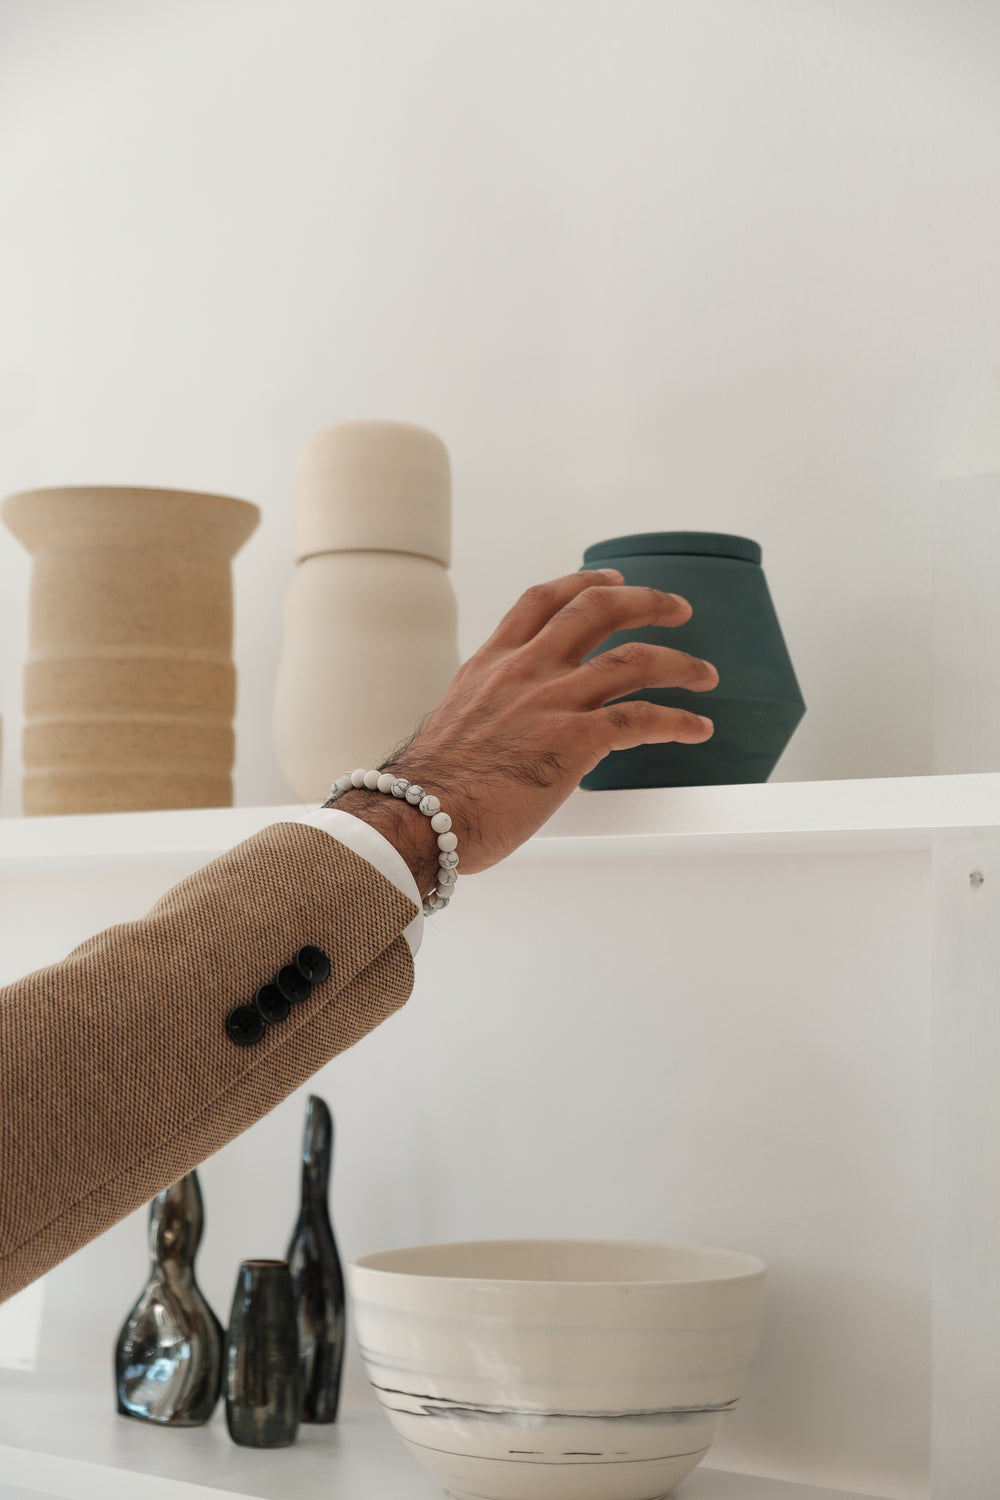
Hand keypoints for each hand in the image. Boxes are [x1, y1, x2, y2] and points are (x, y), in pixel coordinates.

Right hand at [332, 569, 717, 895]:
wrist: (420, 819)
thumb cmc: (433, 792)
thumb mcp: (456, 729)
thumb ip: (490, 715)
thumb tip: (508, 732)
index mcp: (491, 666)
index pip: (541, 602)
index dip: (583, 583)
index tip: (611, 582)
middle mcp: (524, 671)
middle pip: (596, 610)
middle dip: (645, 603)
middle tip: (676, 610)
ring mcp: (551, 701)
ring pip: (632, 661)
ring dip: (679, 663)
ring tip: (704, 674)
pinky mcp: (574, 740)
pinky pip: (642, 718)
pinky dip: (678, 720)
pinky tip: (697, 728)